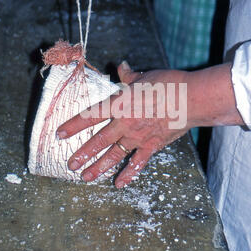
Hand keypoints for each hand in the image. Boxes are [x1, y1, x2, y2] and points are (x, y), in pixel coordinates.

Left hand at [56, 63, 188, 187]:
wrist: (190, 99)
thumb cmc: (168, 84)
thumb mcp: (144, 76)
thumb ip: (129, 75)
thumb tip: (121, 65)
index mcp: (119, 104)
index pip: (90, 116)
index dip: (73, 125)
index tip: (59, 134)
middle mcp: (124, 123)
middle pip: (98, 141)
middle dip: (83, 154)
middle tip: (70, 164)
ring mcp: (138, 137)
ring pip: (114, 155)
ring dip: (99, 167)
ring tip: (86, 177)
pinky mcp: (152, 146)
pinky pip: (137, 163)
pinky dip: (128, 175)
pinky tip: (119, 184)